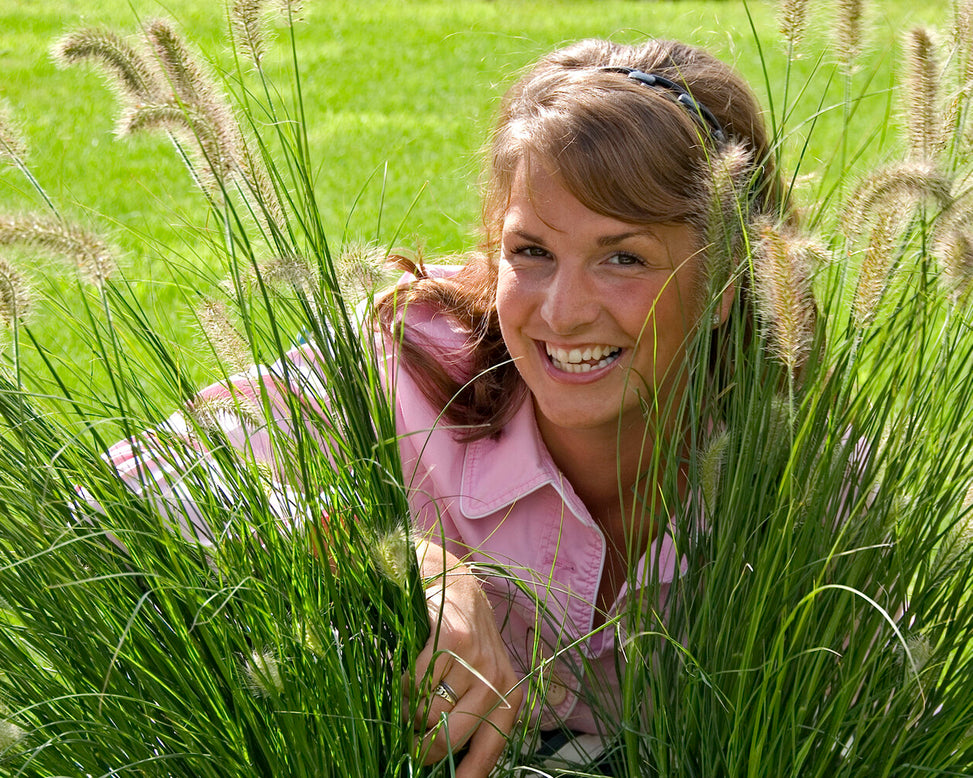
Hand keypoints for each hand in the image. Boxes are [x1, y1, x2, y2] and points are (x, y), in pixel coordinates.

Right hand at [410, 540, 522, 777]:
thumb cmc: (460, 635)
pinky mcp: (454, 638)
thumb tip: (444, 763)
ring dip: (410, 708)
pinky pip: (417, 682)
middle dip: (422, 746)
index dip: (466, 776)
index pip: (490, 752)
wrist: (450, 578)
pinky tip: (410, 668)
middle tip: (409, 737)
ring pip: (427, 713)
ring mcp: (477, 658)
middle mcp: (497, 679)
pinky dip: (405, 681)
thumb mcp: (476, 677)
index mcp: (509, 695)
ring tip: (413, 690)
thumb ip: (468, 715)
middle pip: (449, 739)